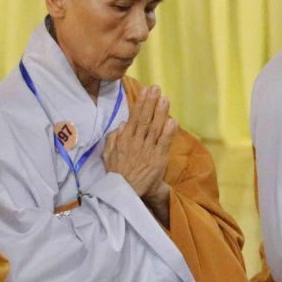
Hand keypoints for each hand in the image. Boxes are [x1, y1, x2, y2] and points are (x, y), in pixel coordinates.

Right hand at [103, 85, 176, 218]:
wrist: (125, 193)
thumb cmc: (117, 173)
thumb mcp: (108, 155)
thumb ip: (113, 139)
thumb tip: (122, 125)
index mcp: (124, 140)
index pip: (134, 117)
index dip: (141, 103)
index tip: (146, 91)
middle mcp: (136, 143)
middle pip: (145, 119)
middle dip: (151, 103)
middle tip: (156, 89)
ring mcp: (147, 151)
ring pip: (155, 129)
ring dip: (160, 113)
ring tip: (165, 99)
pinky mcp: (157, 160)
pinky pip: (163, 144)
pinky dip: (168, 133)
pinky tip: (172, 122)